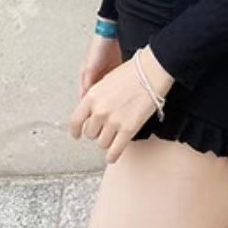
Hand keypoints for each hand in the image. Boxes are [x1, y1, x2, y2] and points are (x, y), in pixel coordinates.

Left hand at [70, 46, 174, 164]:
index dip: (75, 131)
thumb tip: (92, 112)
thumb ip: (96, 98)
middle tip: (104, 129)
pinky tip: (112, 156)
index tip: (77, 135)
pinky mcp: (128, 130)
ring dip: (107, 141)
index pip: (76, 120)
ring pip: (102, 143)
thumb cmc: (132, 72)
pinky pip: (115, 150)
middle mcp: (99, 110)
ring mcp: (113, 121)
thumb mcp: (106, 81)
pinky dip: (112, 156)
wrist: (151, 72)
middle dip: (97, 132)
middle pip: (90, 133)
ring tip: (114, 136)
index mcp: (92, 96)